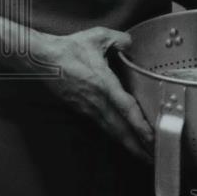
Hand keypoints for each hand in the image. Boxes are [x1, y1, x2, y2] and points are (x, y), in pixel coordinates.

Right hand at [38, 26, 153, 161]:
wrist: (40, 60)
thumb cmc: (68, 48)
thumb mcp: (97, 36)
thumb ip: (119, 39)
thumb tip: (131, 42)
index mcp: (103, 84)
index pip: (126, 109)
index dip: (140, 125)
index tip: (152, 139)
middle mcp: (97, 101)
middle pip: (121, 130)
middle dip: (139, 146)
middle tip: (156, 159)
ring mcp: (88, 108)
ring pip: (112, 131)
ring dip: (129, 145)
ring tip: (144, 156)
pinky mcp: (82, 110)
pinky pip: (103, 126)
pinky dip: (116, 136)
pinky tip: (124, 141)